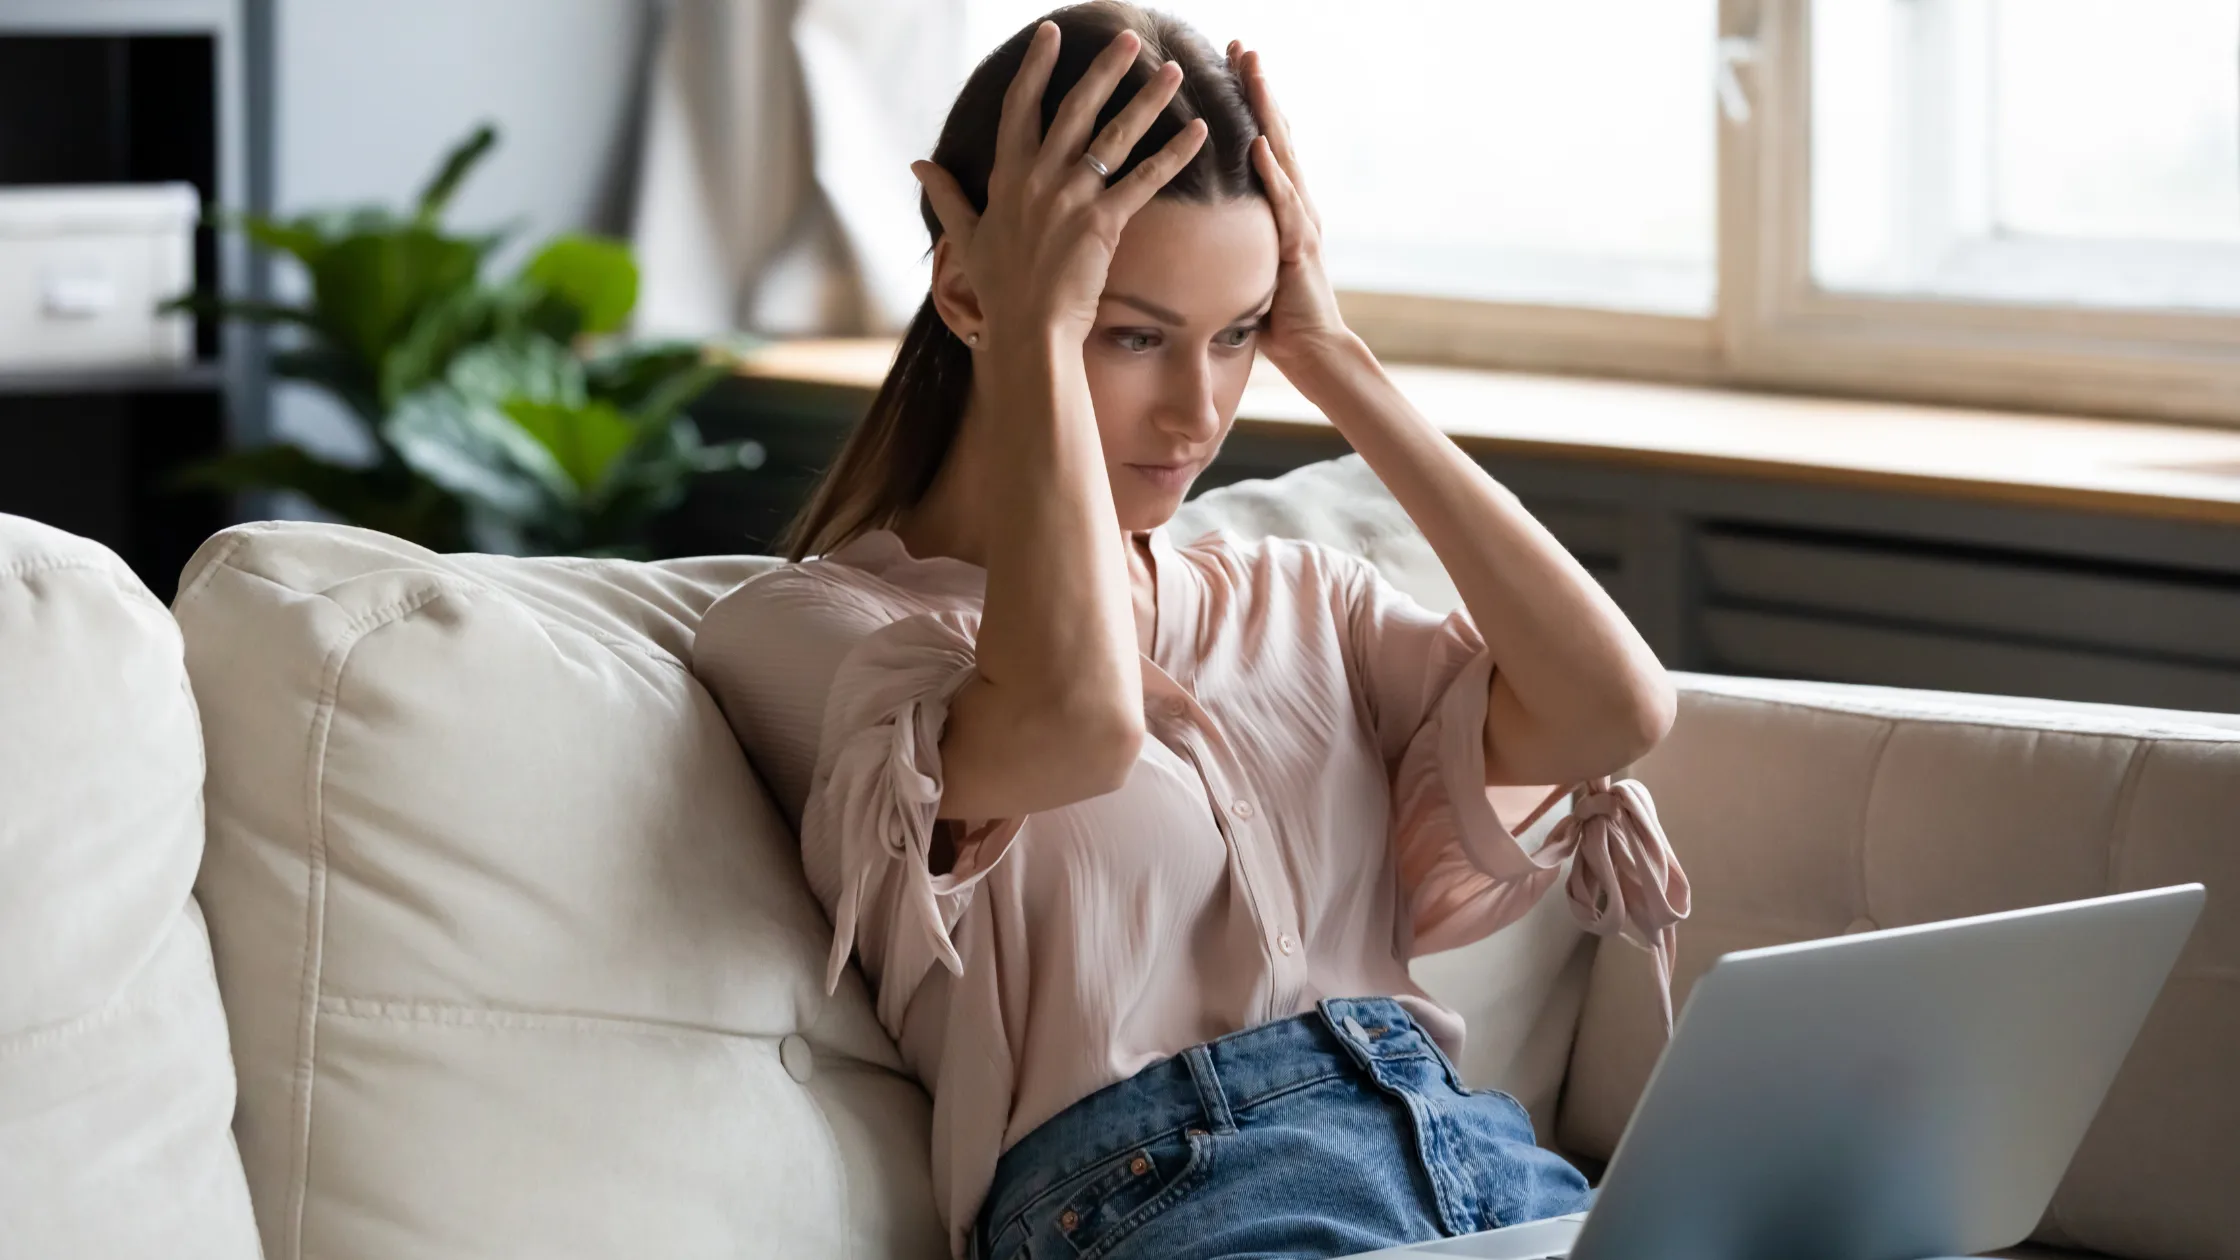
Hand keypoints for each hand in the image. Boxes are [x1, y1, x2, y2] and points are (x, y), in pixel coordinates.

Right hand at [914, 23, 1207, 347]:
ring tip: (1173, 72)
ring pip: (1115, 136)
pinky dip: (1174, 155)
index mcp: (1007, 176)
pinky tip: (1199, 131)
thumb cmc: (998, 289)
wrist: (1028, 330)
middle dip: (1106, 69)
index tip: (1051, 33)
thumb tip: (918, 164)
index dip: (1037, 66)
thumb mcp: (965, 237)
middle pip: (1076, 109)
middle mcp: (1040, 178)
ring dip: (1147, 100)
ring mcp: (1072, 198)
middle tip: (1130, 38)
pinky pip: (1145, 180)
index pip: (1022, 106)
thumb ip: (945, 194)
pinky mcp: (1104, 223)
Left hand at [1227, 41, 1353, 369]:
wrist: (1314, 353)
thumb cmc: (1277, 317)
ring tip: (1254, 73)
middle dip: (1260, 88)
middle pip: (1277, 133)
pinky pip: (1285, 203)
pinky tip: (1259, 145)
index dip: (1249, 102)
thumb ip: (1229, 237)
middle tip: (1242, 46)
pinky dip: (1273, 173)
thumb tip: (1191, 226)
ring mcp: (1303, 221)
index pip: (1264, 141)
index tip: (1229, 63)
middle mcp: (1297, 203)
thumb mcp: (1246, 265)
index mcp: (1282, 205)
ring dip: (1268, 113)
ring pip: (1284, 155)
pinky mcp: (1300, 247)